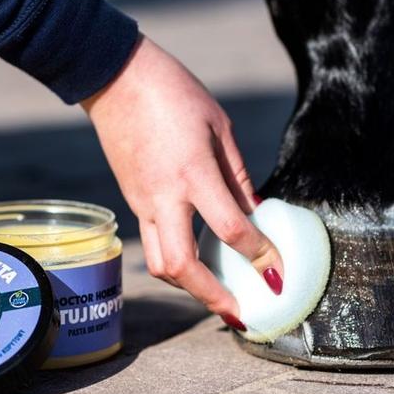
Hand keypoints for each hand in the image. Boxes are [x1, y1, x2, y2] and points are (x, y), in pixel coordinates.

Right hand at [81, 35, 283, 323]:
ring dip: (189, 286)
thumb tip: (255, 214)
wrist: (116, 78)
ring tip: (216, 293)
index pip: (231, 229)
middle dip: (212, 297)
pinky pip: (152, 243)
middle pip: (183, 267)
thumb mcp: (219, 128)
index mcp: (193, 173)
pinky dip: (175, 260)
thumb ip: (238, 177)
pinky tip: (195, 257)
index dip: (259, 256)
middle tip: (238, 315)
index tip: (277, 273)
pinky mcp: (132, 201)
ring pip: (160, 263)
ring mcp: (142, 202)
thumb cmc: (175, 93)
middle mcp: (164, 197)